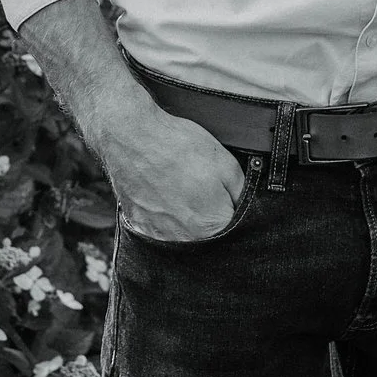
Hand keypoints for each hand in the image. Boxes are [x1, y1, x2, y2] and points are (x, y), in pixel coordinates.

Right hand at [93, 100, 245, 242]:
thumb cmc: (179, 147)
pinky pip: (162, 231)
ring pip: (185, 236)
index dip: (233, 209)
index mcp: (210, 225)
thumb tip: (244, 209)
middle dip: (212, 216)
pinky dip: (167, 217)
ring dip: (189, 219)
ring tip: (182, 190)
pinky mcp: (140, 228)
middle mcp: (184, 239)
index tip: (226, 195)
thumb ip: (242, 194)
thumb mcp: (227, 163)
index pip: (235, 231)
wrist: (132, 137)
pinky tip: (166, 196)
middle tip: (202, 189)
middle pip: (209, 238)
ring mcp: (158, 236)